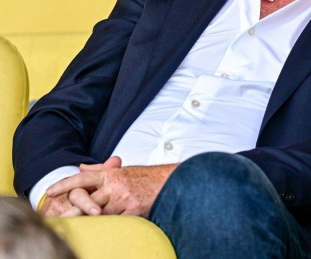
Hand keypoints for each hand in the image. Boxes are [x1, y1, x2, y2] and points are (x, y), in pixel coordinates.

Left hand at [46, 157, 177, 216]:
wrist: (171, 181)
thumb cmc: (146, 178)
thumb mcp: (122, 171)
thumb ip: (100, 171)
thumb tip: (81, 167)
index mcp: (111, 175)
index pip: (83, 177)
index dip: (65, 183)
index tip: (50, 191)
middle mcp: (116, 185)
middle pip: (87, 200)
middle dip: (72, 211)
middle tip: (57, 218)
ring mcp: (125, 198)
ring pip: (100, 214)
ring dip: (90, 221)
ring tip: (77, 228)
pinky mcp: (135, 210)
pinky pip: (116, 222)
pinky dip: (109, 227)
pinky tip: (102, 232)